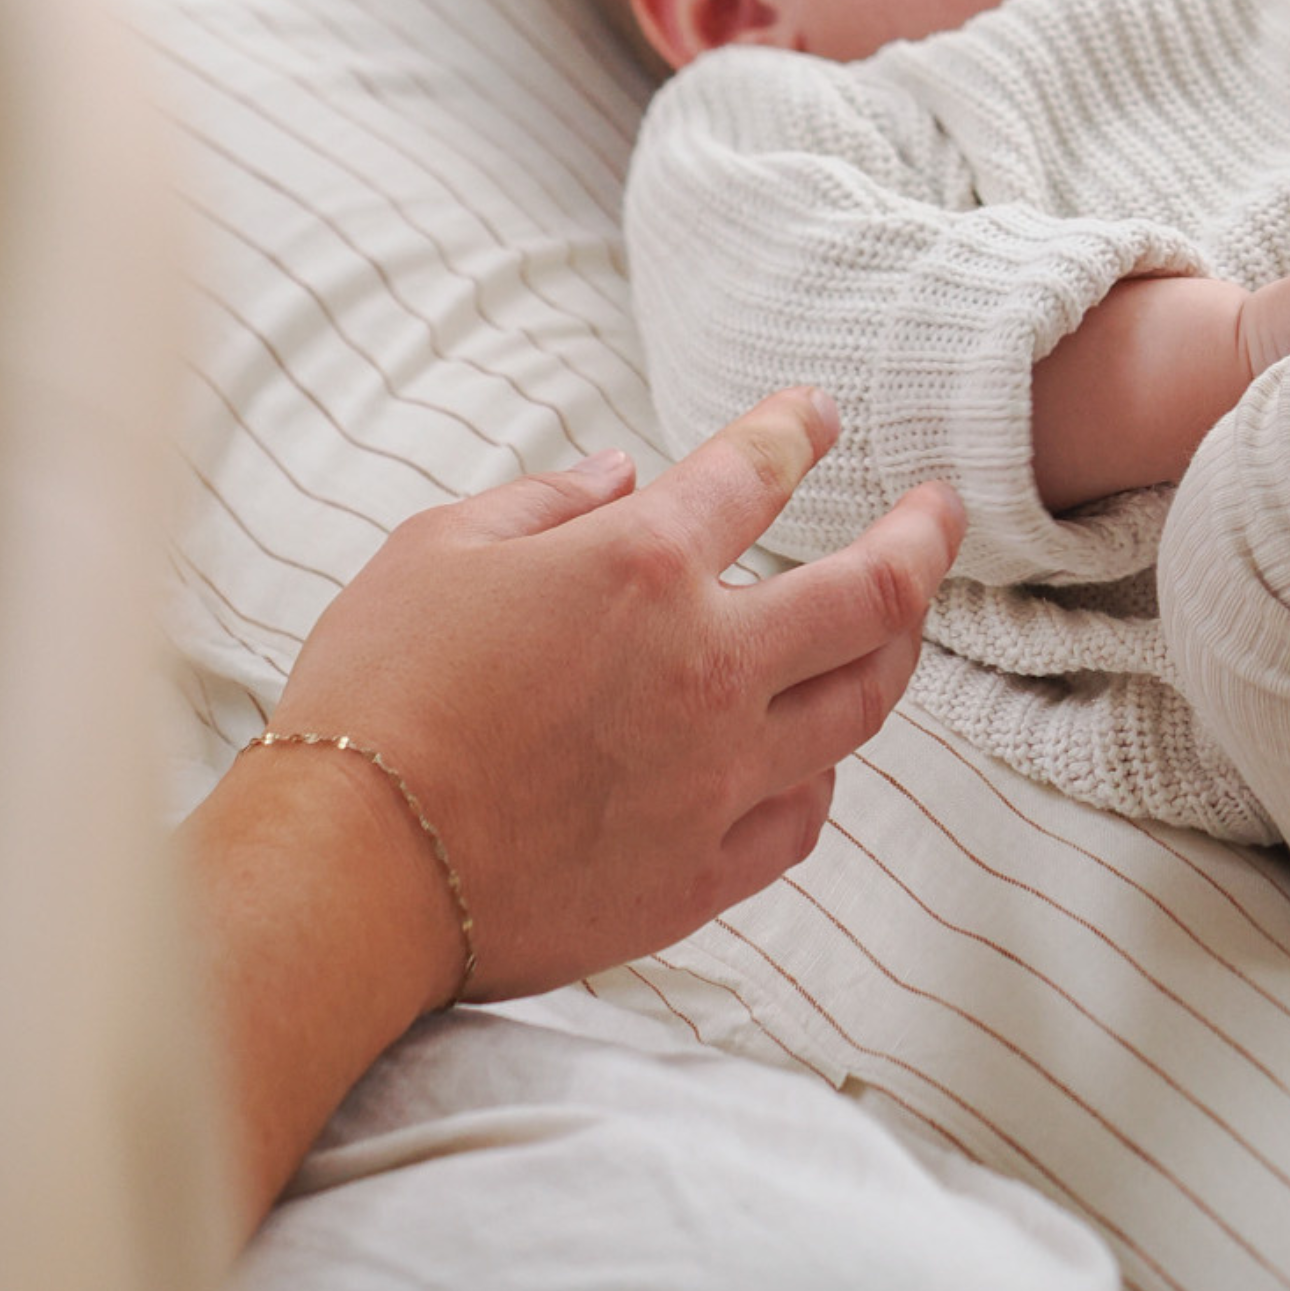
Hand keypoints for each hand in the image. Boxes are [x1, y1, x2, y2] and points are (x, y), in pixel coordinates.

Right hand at [189, 390, 958, 1230]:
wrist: (347, 874)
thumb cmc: (373, 696)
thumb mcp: (438, 550)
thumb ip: (549, 501)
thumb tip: (627, 470)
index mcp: (642, 567)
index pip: (759, 470)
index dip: (798, 429)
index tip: (818, 415)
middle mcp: (708, 667)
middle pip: (876, 594)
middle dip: (923, 537)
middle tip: (942, 509)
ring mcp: (719, 776)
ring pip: (864, 704)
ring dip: (897, 650)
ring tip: (904, 621)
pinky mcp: (703, 872)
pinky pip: (804, 814)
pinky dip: (823, 770)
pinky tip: (819, 750)